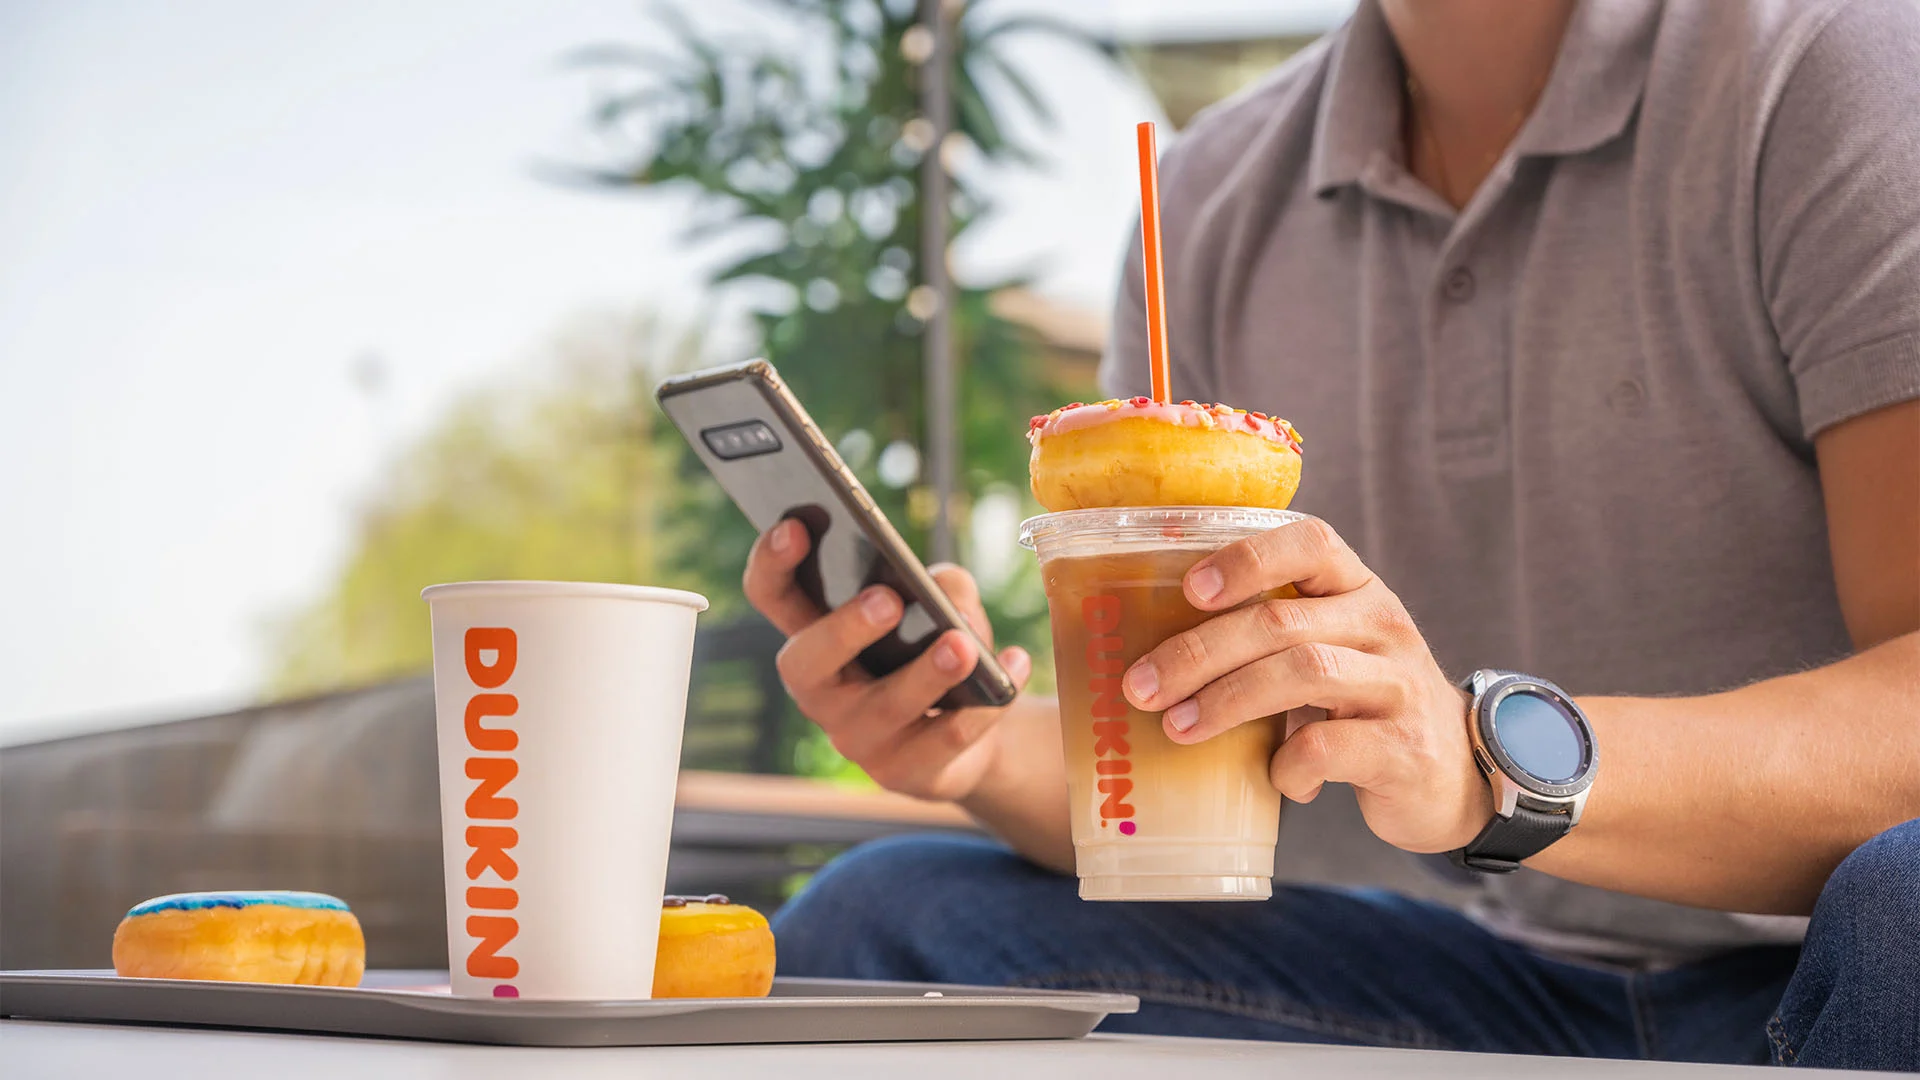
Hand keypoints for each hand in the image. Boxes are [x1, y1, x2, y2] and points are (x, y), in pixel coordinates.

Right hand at [742, 518, 1033, 802]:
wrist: (969, 731)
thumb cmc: (936, 647)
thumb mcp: (941, 604)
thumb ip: (943, 585)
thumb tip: (948, 599)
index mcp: (815, 635)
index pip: (772, 595)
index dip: (772, 562)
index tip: (795, 527)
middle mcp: (822, 690)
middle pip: (805, 662)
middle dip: (844, 630)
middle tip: (889, 599)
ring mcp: (858, 738)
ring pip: (885, 708)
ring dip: (926, 674)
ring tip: (962, 646)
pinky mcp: (905, 772)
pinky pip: (944, 739)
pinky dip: (984, 705)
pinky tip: (1015, 666)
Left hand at [1119, 517, 1490, 853]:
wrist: (1453, 772)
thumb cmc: (1362, 703)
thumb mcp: (1328, 648)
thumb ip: (1267, 635)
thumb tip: (1153, 653)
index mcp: (1357, 588)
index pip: (1311, 542)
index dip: (1247, 559)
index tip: (1189, 588)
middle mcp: (1383, 624)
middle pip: (1280, 621)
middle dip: (1198, 652)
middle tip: (1141, 686)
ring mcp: (1398, 684)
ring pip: (1303, 673)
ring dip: (1226, 701)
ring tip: (1179, 728)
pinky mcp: (1403, 748)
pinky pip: (1328, 745)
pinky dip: (1287, 764)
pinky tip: (1277, 779)